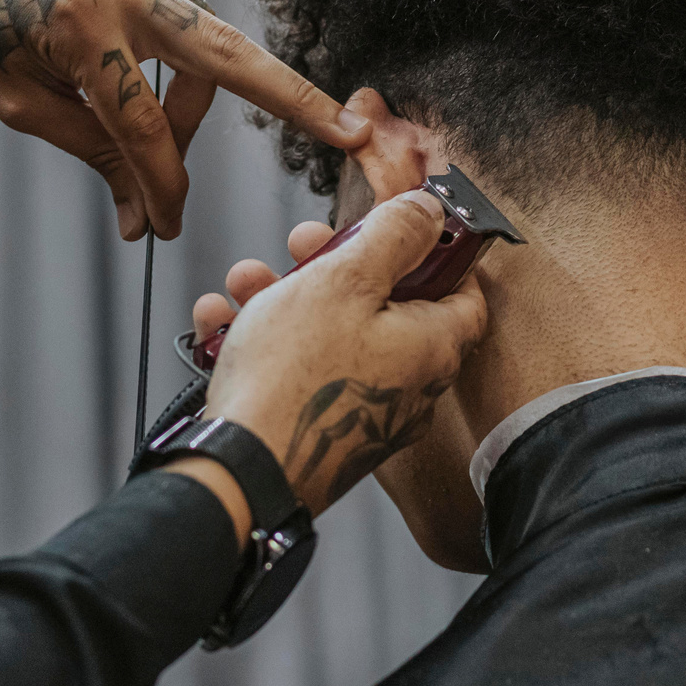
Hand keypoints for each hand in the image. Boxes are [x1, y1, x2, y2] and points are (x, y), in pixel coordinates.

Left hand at [0, 0, 369, 239]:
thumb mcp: (9, 99)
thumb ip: (87, 144)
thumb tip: (143, 206)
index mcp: (80, 25)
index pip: (143, 128)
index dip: (159, 187)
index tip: (163, 228)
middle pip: (228, 57)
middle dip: (294, 99)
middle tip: (351, 135)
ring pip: (203, 45)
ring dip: (191, 102)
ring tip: (147, 149)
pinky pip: (178, 20)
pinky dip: (171, 64)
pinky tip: (141, 93)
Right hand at [183, 191, 487, 516]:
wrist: (242, 474)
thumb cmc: (294, 381)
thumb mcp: (346, 279)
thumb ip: (394, 236)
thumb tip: (431, 211)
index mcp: (431, 346)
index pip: (465, 292)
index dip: (439, 252)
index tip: (406, 226)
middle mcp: (408, 387)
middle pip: (386, 307)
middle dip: (338, 264)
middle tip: (305, 244)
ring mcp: (364, 414)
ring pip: (332, 335)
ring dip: (287, 297)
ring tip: (247, 279)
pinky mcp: (320, 431)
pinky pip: (299, 373)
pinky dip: (263, 342)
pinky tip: (221, 321)